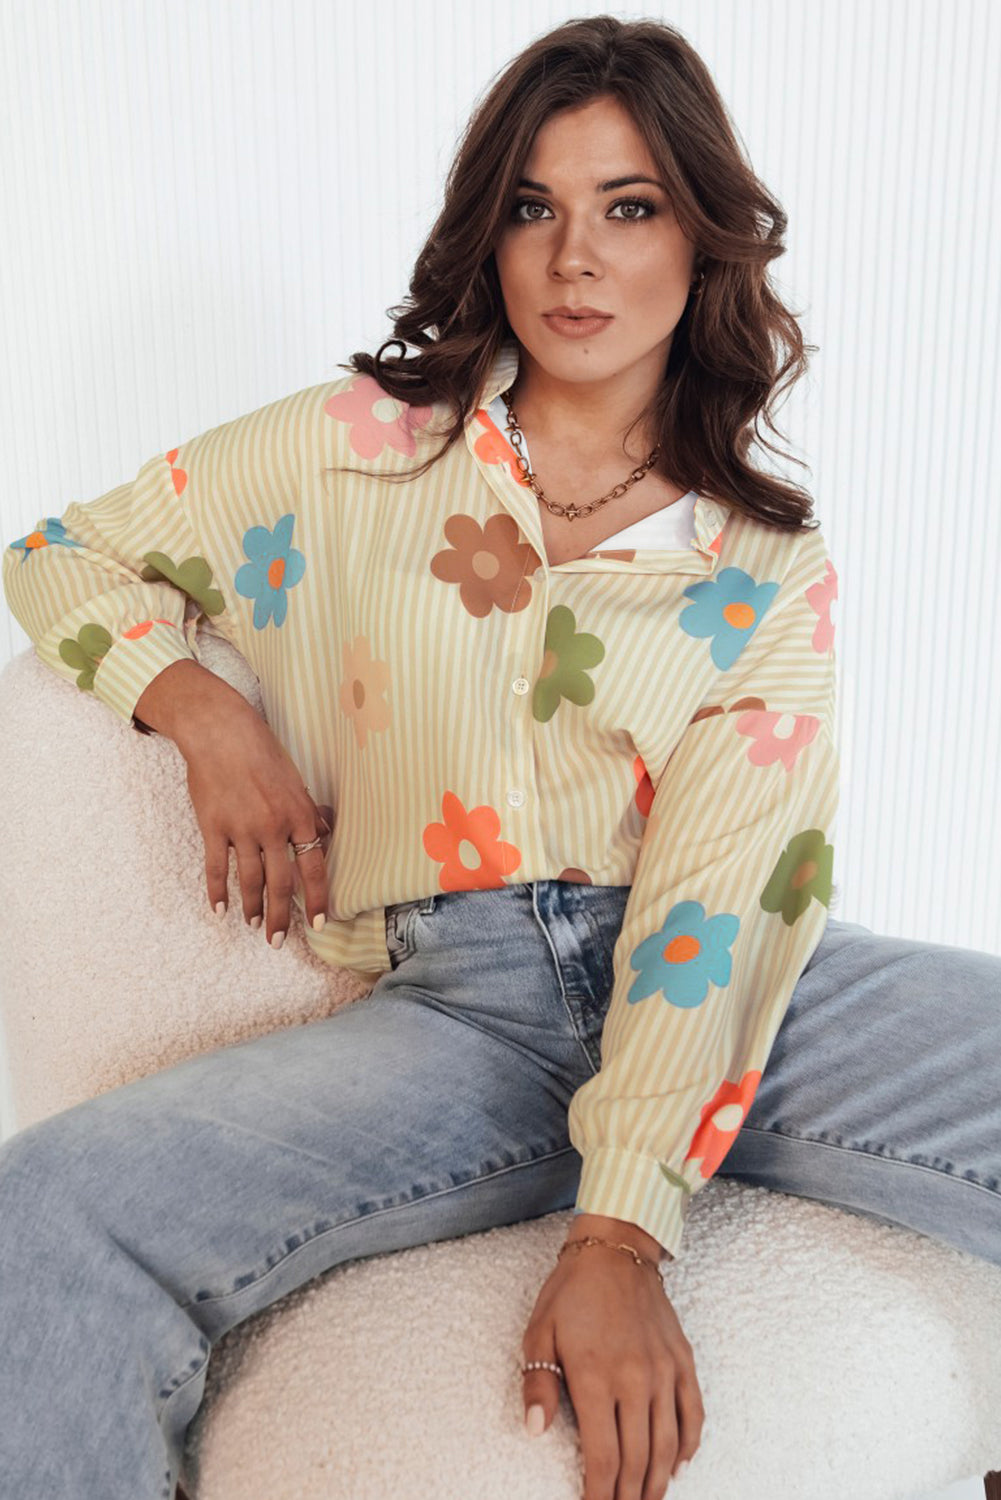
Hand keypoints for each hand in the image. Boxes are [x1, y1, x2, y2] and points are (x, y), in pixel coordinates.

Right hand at [178, 696, 332, 944]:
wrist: (220, 730)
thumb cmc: (260, 751)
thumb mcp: (295, 779)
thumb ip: (309, 810)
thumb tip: (323, 833)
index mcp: (300, 815)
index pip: (314, 867)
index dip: (318, 899)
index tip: (320, 923)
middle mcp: (274, 827)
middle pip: (281, 883)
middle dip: (282, 917)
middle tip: (279, 941)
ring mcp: (242, 829)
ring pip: (250, 881)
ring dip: (253, 908)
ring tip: (255, 925)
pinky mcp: (213, 827)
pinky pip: (217, 867)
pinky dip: (217, 892)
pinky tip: (219, 909)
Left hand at [520, 1241, 703, 1499]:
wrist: (615, 1249)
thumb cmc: (571, 1291)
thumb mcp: (539, 1332)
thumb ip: (537, 1384)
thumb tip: (534, 1429)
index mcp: (596, 1376)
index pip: (602, 1456)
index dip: (599, 1493)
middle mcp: (635, 1379)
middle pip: (637, 1459)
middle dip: (628, 1495)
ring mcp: (664, 1371)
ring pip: (667, 1444)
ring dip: (658, 1481)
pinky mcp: (682, 1360)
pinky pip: (692, 1412)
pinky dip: (688, 1444)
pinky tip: (679, 1465)